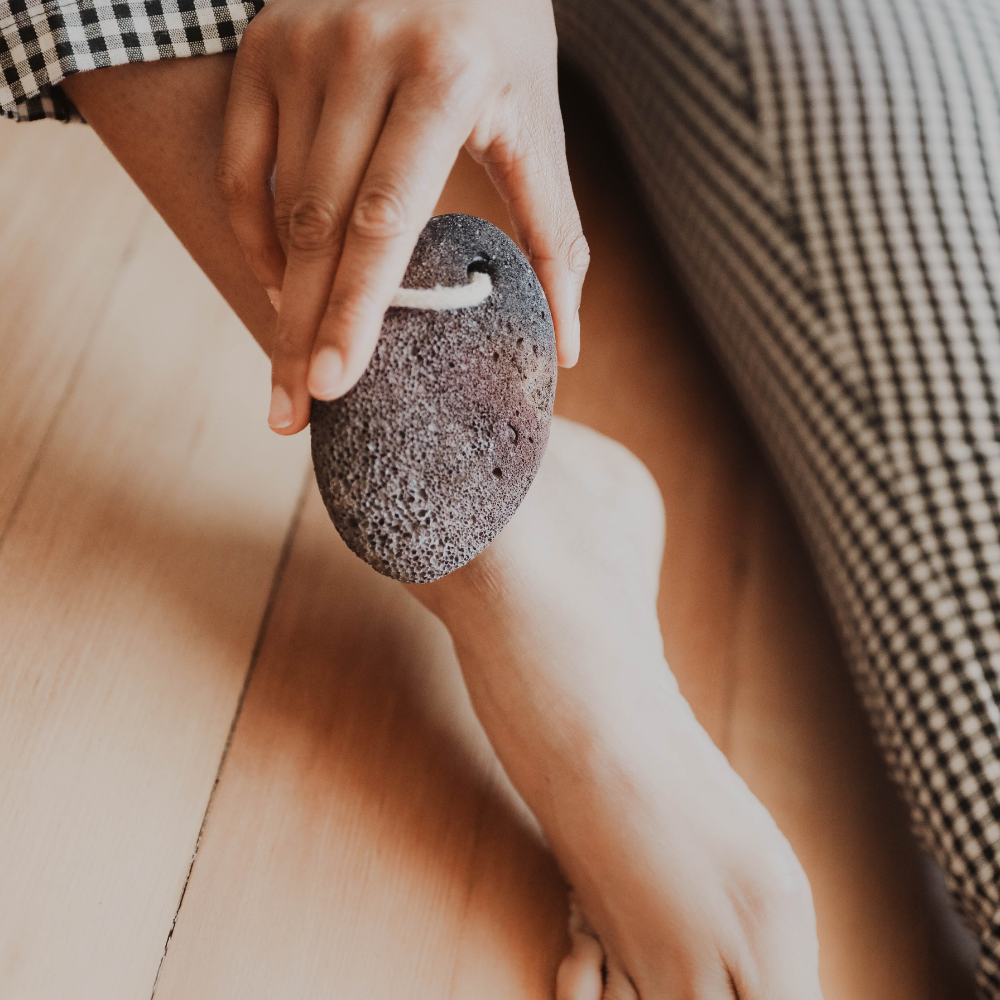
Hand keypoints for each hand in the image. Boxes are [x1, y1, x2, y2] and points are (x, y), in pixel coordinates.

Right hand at [216, 0, 588, 433]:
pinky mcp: (263, 49)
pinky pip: (243, 167)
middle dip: (303, 330)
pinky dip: (256, 236)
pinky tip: (282, 285)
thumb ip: (554, 238)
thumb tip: (566, 349)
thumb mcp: (539, 128)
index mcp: (445, 74)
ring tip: (289, 367)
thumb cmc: (502, 43)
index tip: (334, 387)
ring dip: (283, 297)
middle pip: (321, 228)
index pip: (385, 219)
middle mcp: (362, 51)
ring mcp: (301, 47)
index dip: (355, 310)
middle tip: (291, 413)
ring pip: (279, 205)